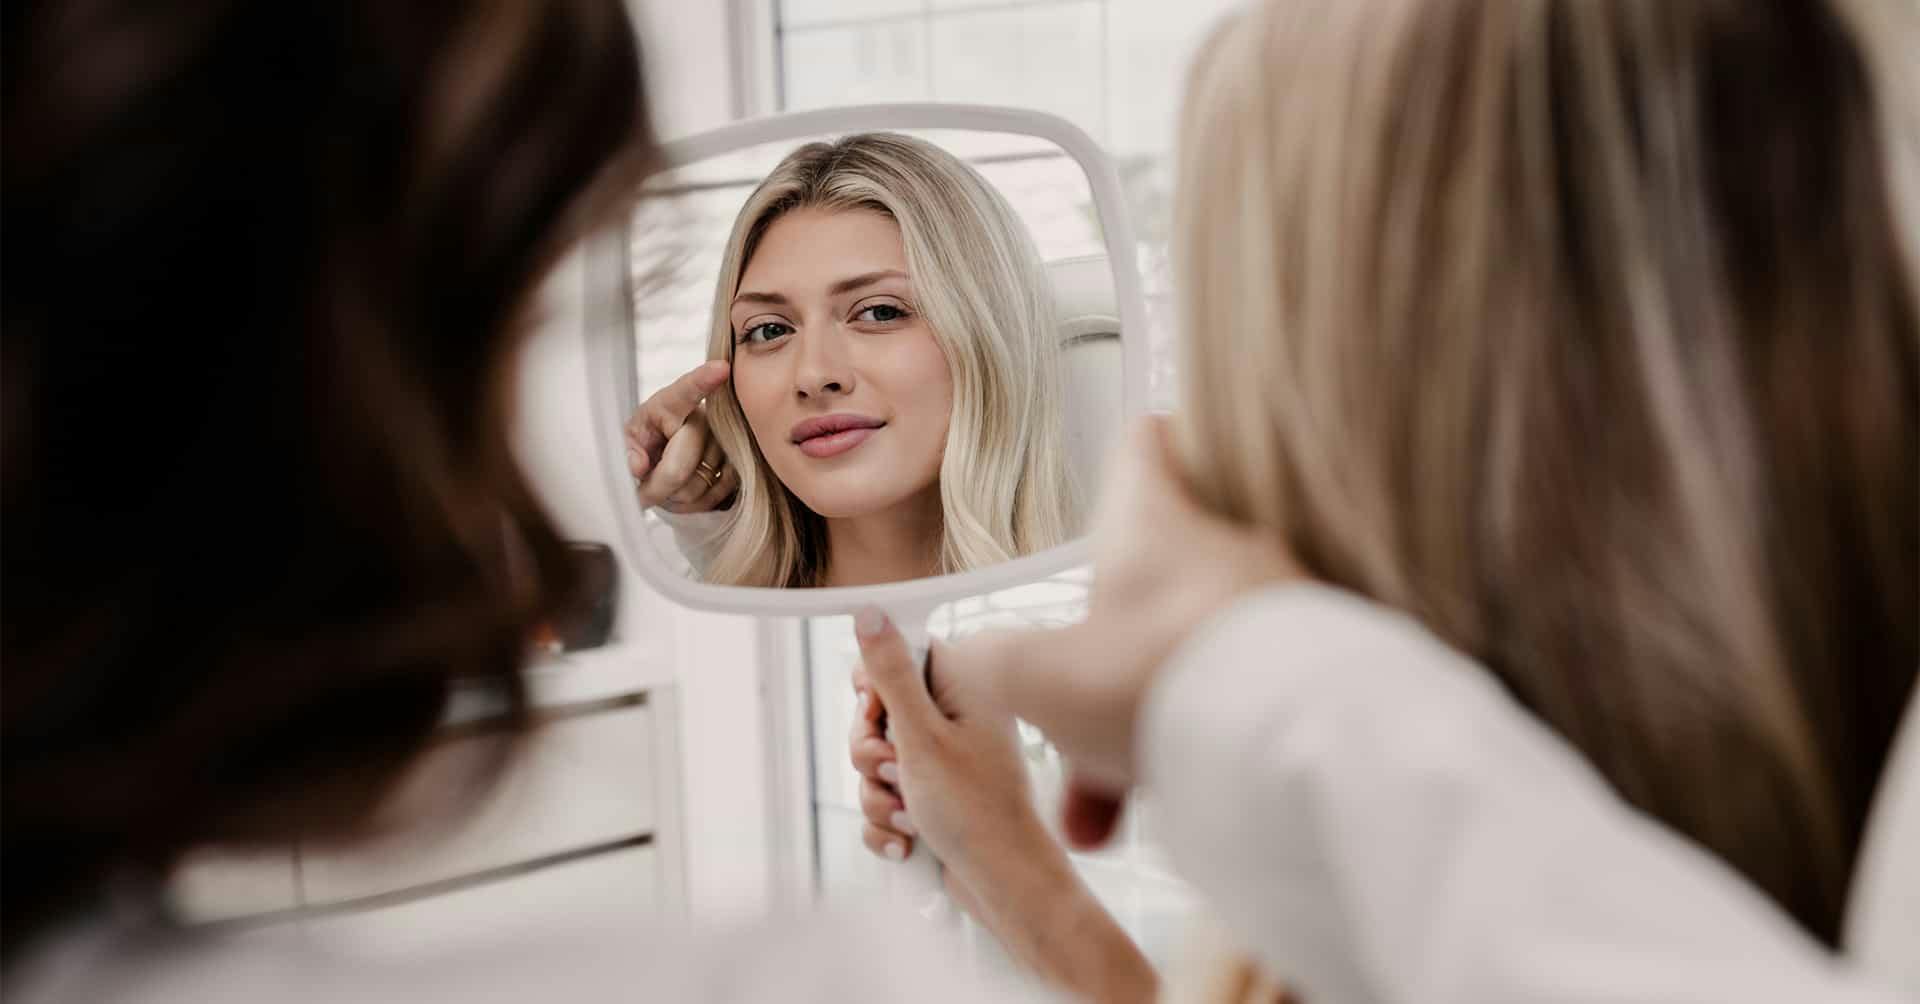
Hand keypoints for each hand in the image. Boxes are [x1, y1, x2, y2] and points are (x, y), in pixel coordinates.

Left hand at [625, 360, 735, 512]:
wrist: (661, 466)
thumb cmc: (641, 448)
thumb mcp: (623, 444)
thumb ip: (624, 452)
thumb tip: (637, 465)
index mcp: (669, 404)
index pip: (686, 390)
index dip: (704, 380)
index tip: (720, 368)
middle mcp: (703, 417)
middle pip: (681, 463)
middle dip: (659, 486)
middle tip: (644, 490)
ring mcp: (725, 441)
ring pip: (699, 483)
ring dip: (678, 497)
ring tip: (666, 486)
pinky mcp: (738, 464)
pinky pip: (717, 493)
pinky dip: (696, 503)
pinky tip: (684, 494)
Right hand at [852, 612, 1156, 1003]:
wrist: (1005, 885)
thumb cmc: (975, 813)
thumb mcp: (921, 736)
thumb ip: (891, 673)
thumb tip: (870, 612)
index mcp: (962, 686)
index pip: (897, 656)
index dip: (874, 689)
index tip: (878, 715)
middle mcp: (955, 717)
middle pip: (877, 713)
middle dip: (870, 752)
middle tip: (895, 770)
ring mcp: (945, 759)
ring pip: (876, 761)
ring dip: (879, 793)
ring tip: (910, 812)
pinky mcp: (935, 796)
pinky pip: (886, 798)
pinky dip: (888, 821)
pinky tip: (909, 839)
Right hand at [940, 415, 1302, 847]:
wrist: (1290, 739)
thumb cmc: (1159, 676)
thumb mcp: (1037, 675)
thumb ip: (987, 665)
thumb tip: (958, 660)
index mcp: (1154, 523)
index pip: (1145, 449)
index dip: (1128, 454)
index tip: (1118, 468)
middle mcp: (1222, 550)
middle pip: (1149, 589)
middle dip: (1097, 668)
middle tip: (1065, 729)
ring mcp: (1273, 608)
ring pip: (1184, 660)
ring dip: (1136, 728)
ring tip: (1102, 810)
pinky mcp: (1310, 668)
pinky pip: (1233, 700)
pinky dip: (1192, 749)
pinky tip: (1166, 808)